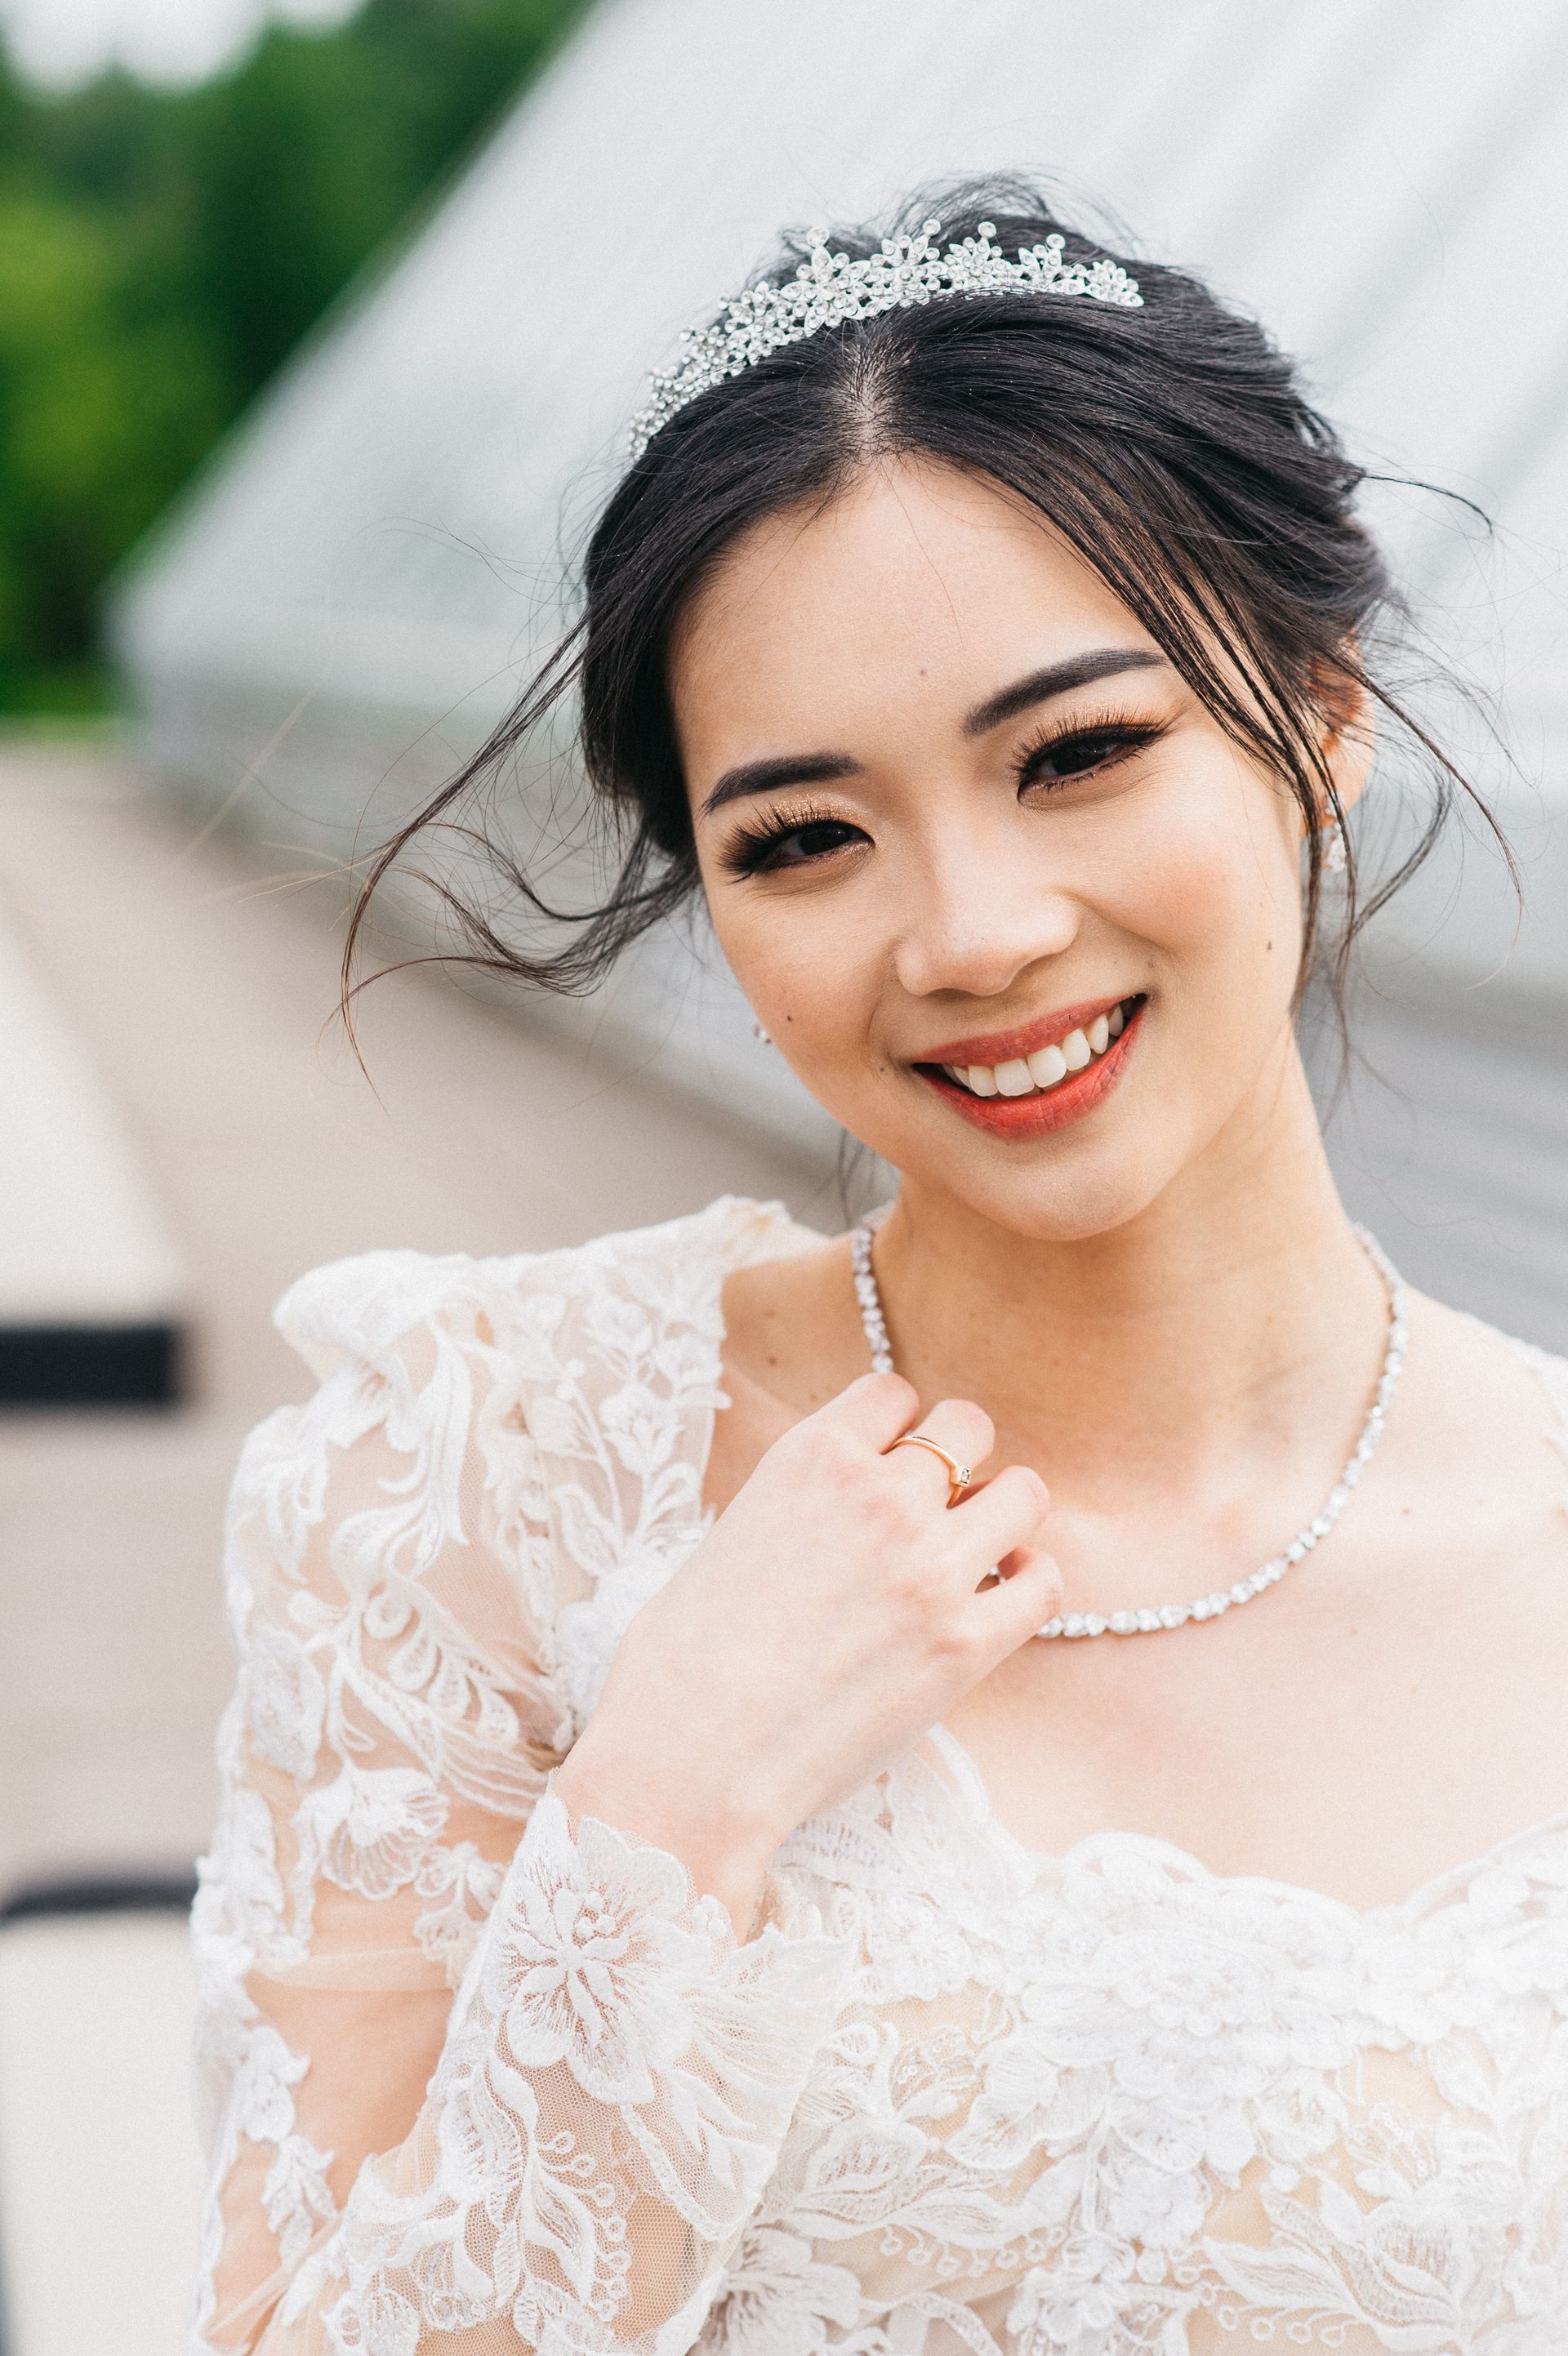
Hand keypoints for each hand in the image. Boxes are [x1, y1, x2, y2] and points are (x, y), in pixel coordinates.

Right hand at [553, 1372, 1058, 1928]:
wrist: (692, 1759)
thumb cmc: (681, 1663)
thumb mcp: (728, 1538)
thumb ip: (796, 1507)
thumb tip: (829, 1517)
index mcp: (812, 1459)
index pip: (892, 1392)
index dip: (895, 1424)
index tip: (889, 1457)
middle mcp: (882, 1498)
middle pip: (967, 1427)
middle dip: (957, 1457)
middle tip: (938, 1500)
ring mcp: (932, 1570)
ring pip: (1023, 1492)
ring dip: (1003, 1511)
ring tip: (978, 1543)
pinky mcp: (966, 1645)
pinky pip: (1044, 1583)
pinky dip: (1031, 1579)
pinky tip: (1001, 1592)